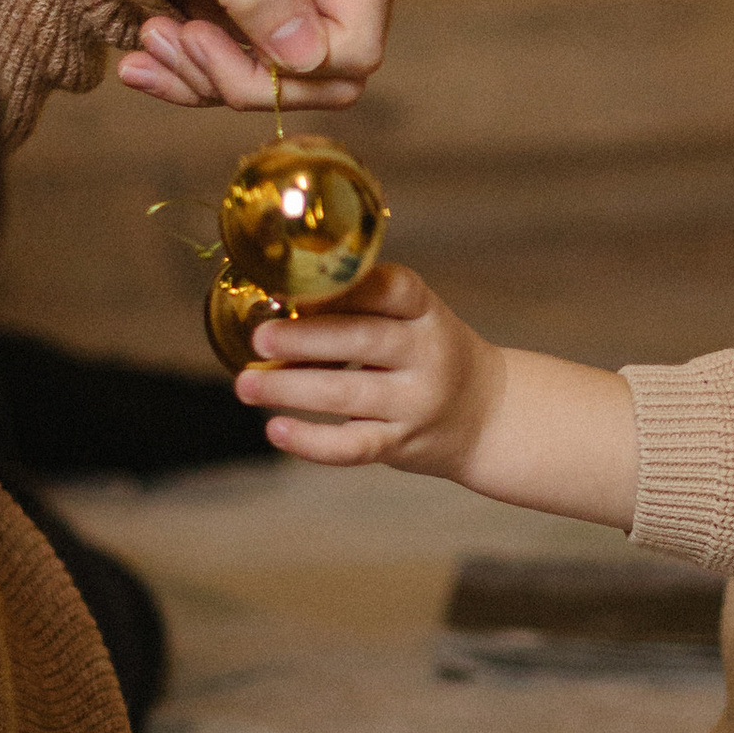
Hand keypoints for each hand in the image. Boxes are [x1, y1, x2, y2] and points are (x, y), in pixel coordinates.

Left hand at [100, 0, 414, 109]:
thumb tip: (306, 55)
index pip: (356, 48)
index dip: (280, 66)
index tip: (197, 35)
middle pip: (332, 77)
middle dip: (240, 76)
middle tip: (166, 38)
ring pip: (303, 86)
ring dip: (216, 78)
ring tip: (157, 36)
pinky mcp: (316, 17)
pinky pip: (280, 80)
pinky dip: (211, 76)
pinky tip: (161, 52)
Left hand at [237, 265, 500, 476]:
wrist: (487, 417)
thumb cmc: (431, 358)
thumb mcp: (414, 322)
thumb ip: (361, 311)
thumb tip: (279, 308)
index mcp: (426, 313)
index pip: (392, 288)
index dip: (345, 286)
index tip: (294, 287)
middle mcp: (427, 354)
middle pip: (365, 340)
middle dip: (307, 338)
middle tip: (259, 339)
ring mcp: (416, 402)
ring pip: (349, 394)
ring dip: (292, 389)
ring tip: (246, 385)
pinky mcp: (402, 443)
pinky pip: (353, 446)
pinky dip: (311, 441)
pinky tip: (276, 430)